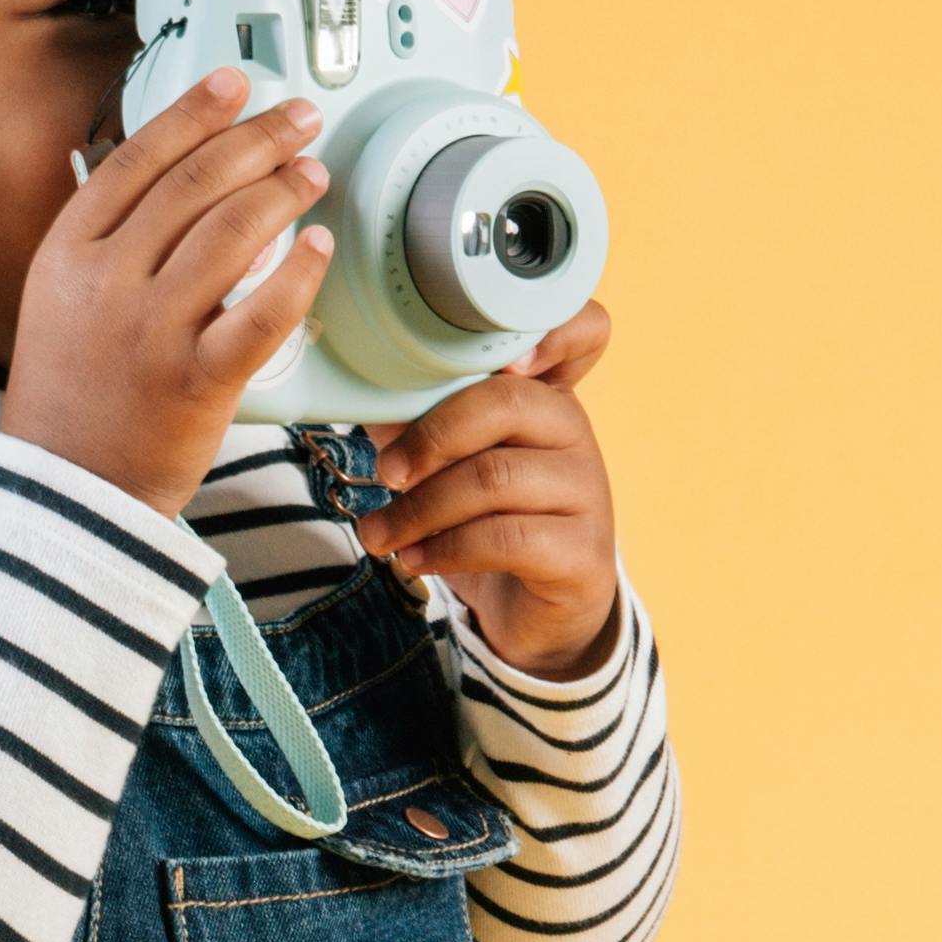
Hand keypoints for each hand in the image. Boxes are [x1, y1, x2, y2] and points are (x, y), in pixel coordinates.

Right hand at [0, 74, 334, 515]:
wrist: (70, 492)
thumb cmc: (72, 396)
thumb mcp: (61, 301)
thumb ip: (112, 240)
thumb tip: (191, 183)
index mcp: (68, 254)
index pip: (138, 160)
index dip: (193, 113)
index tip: (235, 83)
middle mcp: (107, 284)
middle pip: (193, 185)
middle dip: (256, 139)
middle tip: (299, 119)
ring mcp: (152, 331)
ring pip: (231, 234)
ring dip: (282, 191)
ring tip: (313, 173)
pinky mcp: (197, 380)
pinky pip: (262, 313)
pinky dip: (298, 272)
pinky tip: (319, 245)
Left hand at [358, 301, 622, 674]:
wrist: (532, 612)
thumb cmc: (486, 521)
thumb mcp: (454, 461)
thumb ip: (419, 416)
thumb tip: (356, 385)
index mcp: (546, 396)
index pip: (584, 331)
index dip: (552, 328)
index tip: (505, 359)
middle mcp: (576, 434)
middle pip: (508, 403)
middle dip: (431, 437)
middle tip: (386, 473)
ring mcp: (586, 493)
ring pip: (495, 477)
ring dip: (419, 509)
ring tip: (378, 535)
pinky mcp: (581, 552)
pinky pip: (506, 539)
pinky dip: (445, 549)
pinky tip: (415, 560)